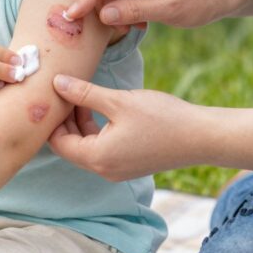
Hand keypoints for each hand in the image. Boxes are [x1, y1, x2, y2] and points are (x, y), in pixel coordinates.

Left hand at [48, 74, 206, 180]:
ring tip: (83, 95)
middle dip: (65, 120)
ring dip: (80, 124)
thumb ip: (84, 93)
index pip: (58, 143)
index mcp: (97, 157)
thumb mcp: (118, 101)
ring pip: (85, 147)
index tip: (53, 95)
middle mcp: (103, 169)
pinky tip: (102, 108)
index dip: (52, 119)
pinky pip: (101, 150)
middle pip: (70, 147)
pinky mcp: (128, 165)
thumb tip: (56, 83)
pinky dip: (96, 130)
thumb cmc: (161, 118)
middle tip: (64, 92)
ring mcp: (117, 170)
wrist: (200, 137)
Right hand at [62, 0, 228, 28]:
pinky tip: (136, 15)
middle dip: (100, 1)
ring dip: (110, 3)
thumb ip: (135, 11)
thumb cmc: (198, 1)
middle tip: (120, 26)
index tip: (72, 15)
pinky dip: (117, 1)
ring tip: (135, 22)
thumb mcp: (170, 11)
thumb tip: (102, 15)